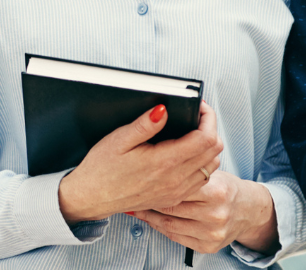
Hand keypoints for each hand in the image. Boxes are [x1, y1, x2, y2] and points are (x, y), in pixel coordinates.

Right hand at [57, 103, 223, 222]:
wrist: (91, 197)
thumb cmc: (102, 168)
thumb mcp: (119, 139)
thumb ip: (145, 124)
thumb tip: (164, 110)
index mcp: (164, 162)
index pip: (206, 138)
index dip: (208, 118)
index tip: (198, 107)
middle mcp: (175, 179)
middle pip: (214, 151)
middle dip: (210, 128)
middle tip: (196, 116)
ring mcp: (177, 191)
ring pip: (212, 166)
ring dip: (208, 147)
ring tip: (192, 133)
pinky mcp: (174, 198)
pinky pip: (202, 180)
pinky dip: (203, 164)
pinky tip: (188, 154)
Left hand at [130, 170, 279, 254]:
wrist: (248, 211)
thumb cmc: (226, 188)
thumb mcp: (213, 173)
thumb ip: (190, 168)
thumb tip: (159, 157)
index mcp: (217, 191)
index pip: (178, 187)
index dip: (156, 182)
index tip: (141, 176)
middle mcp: (215, 214)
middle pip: (170, 206)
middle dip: (149, 199)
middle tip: (133, 191)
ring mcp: (211, 233)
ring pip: (169, 224)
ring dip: (149, 215)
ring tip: (137, 205)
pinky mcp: (208, 246)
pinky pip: (175, 236)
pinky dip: (160, 227)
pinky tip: (150, 219)